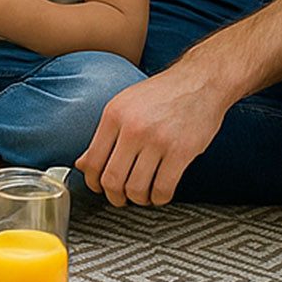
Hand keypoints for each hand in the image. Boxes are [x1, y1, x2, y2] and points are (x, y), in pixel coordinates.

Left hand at [74, 64, 228, 206]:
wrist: (200, 81)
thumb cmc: (162, 94)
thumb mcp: (125, 105)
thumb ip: (105, 135)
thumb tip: (82, 164)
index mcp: (114, 115)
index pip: (93, 161)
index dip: (93, 183)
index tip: (99, 188)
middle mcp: (133, 128)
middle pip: (112, 180)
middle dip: (114, 197)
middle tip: (121, 198)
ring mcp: (157, 140)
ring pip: (136, 189)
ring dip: (138, 199)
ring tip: (143, 194)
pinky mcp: (181, 151)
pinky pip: (163, 188)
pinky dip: (159, 198)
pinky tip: (160, 193)